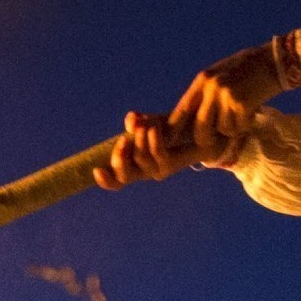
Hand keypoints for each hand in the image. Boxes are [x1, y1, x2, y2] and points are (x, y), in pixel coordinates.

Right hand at [93, 108, 246, 190]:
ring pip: (141, 162)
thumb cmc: (176, 128)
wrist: (204, 133)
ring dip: (139, 144)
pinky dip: (153, 142)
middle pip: (125, 175)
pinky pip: (158, 156)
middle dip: (120, 158)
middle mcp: (146, 171)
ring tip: (144, 127)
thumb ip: (141, 123)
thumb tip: (131, 119)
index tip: (96, 171)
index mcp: (136, 164)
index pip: (118, 180)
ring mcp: (160, 170)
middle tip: (123, 141)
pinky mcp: (173, 164)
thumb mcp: (154, 123)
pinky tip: (154, 128)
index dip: (107, 180)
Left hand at [171, 35, 296, 140]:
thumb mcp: (219, 75)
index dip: (175, 129)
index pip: (182, 109)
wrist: (272, 61)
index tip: (169, 142)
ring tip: (239, 115)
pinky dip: (244, 126)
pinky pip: (238, 127)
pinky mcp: (243, 103)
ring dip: (231, 129)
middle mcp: (211, 87)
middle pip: (200, 127)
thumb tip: (190, 118)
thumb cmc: (245, 70)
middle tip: (213, 140)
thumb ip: (205, 94)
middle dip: (205, 139)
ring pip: (222, 130)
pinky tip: (250, 113)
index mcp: (202, 80)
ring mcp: (226, 95)